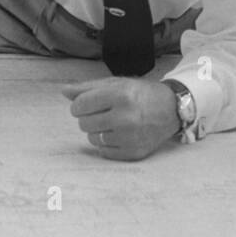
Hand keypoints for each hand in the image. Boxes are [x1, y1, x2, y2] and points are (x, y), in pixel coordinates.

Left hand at [61, 78, 179, 161]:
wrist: (171, 110)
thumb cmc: (141, 94)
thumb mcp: (117, 84)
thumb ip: (88, 88)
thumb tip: (64, 92)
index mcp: (121, 96)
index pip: (80, 105)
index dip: (79, 105)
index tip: (86, 104)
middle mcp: (125, 118)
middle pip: (84, 123)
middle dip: (89, 117)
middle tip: (104, 113)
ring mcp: (130, 137)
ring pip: (92, 139)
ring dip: (97, 131)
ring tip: (113, 123)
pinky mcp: (133, 152)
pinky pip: (103, 152)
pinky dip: (107, 144)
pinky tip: (119, 134)